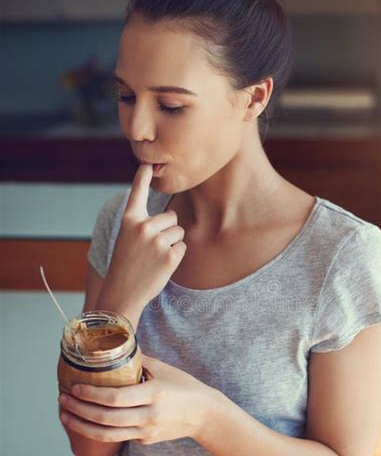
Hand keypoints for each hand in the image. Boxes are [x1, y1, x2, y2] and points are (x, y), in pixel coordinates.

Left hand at [58, 354, 216, 444]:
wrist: (204, 415)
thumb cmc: (183, 386)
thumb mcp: (164, 369)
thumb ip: (138, 360)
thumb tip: (112, 345)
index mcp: (155, 394)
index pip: (116, 398)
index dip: (92, 395)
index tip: (74, 387)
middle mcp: (150, 416)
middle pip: (106, 418)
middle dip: (80, 410)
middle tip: (63, 399)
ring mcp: (147, 431)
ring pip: (107, 434)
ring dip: (82, 426)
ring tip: (65, 415)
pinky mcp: (145, 440)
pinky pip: (117, 437)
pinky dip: (97, 430)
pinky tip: (84, 421)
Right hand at [97, 163, 186, 322]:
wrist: (122, 293)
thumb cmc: (127, 265)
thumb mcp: (128, 239)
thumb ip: (144, 224)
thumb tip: (172, 215)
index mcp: (129, 220)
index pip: (138, 193)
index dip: (143, 176)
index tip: (148, 162)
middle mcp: (143, 227)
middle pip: (172, 217)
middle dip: (168, 230)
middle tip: (151, 249)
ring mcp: (157, 242)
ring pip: (179, 232)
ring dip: (172, 244)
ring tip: (154, 258)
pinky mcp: (169, 257)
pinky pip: (182, 248)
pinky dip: (176, 257)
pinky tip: (161, 266)